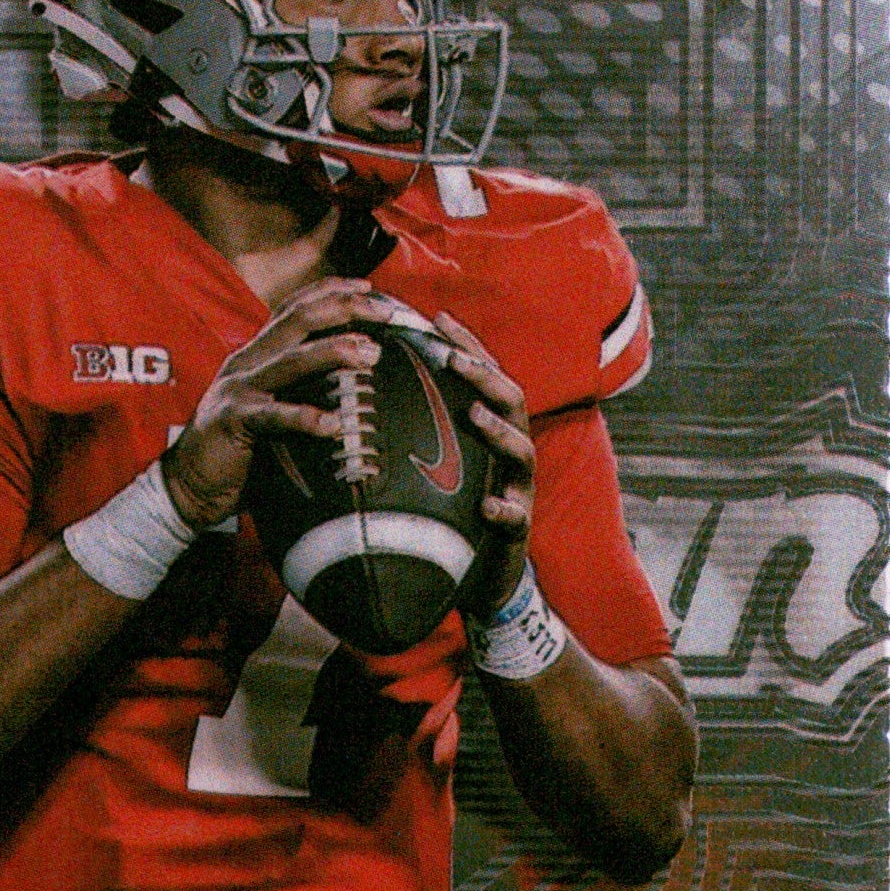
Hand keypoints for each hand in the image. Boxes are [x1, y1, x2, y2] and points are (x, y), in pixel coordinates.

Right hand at [160, 281, 407, 531]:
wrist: (189, 483)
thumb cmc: (239, 446)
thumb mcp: (269, 404)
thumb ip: (298, 386)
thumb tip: (351, 381)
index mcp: (257, 353)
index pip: (294, 307)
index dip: (330, 290)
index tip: (368, 287)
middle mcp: (247, 361)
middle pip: (299, 319)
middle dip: (344, 309)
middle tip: (384, 312)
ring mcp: (238, 389)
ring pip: (291, 360)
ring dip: (333, 351)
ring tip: (369, 353)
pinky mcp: (233, 420)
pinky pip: (274, 416)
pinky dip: (305, 418)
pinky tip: (334, 424)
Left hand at [426, 306, 536, 614]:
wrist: (481, 573)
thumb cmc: (453, 507)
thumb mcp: (438, 460)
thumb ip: (419, 424)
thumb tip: (367, 385)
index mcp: (493, 427)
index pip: (485, 376)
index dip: (466, 345)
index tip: (437, 317)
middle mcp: (511, 451)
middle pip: (511, 401)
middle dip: (485, 376)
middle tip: (454, 359)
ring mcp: (518, 487)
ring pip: (521, 451)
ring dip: (500, 431)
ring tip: (475, 415)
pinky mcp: (517, 528)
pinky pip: (515, 517)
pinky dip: (504, 509)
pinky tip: (488, 505)